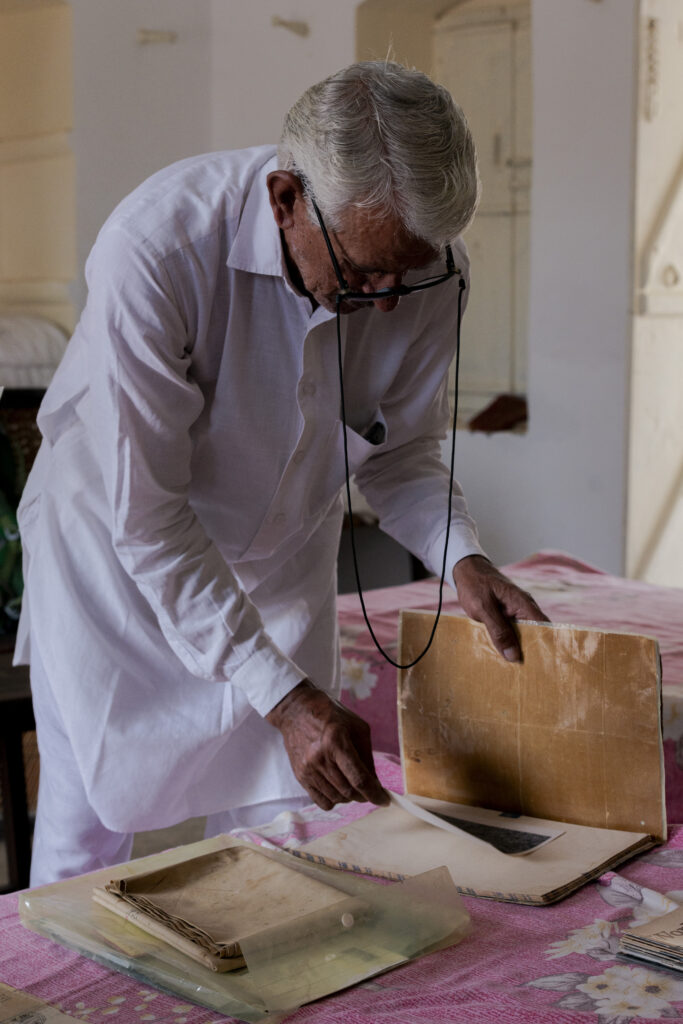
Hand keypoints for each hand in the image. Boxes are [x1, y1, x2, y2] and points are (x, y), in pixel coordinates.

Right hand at [265, 680, 388, 810]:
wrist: (297, 711)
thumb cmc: (331, 716)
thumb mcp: (357, 727)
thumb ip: (366, 756)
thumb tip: (375, 784)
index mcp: (336, 742)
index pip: (359, 779)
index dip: (374, 794)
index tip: (384, 800)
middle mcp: (320, 758)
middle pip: (348, 791)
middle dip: (364, 795)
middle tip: (369, 789)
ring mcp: (308, 769)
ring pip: (336, 798)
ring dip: (349, 797)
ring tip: (352, 785)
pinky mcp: (300, 776)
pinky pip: (321, 801)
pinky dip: (334, 800)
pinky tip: (338, 788)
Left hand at [452, 554, 548, 661]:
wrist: (466, 570)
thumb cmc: (475, 585)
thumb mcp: (484, 608)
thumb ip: (498, 631)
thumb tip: (514, 655)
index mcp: (524, 604)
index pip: (544, 627)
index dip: (547, 645)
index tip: (547, 665)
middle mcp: (525, 608)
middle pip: (536, 634)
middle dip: (533, 652)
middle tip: (531, 674)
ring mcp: (517, 612)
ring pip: (523, 634)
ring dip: (520, 649)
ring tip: (519, 671)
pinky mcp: (507, 616)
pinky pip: (513, 631)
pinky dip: (510, 643)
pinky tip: (505, 656)